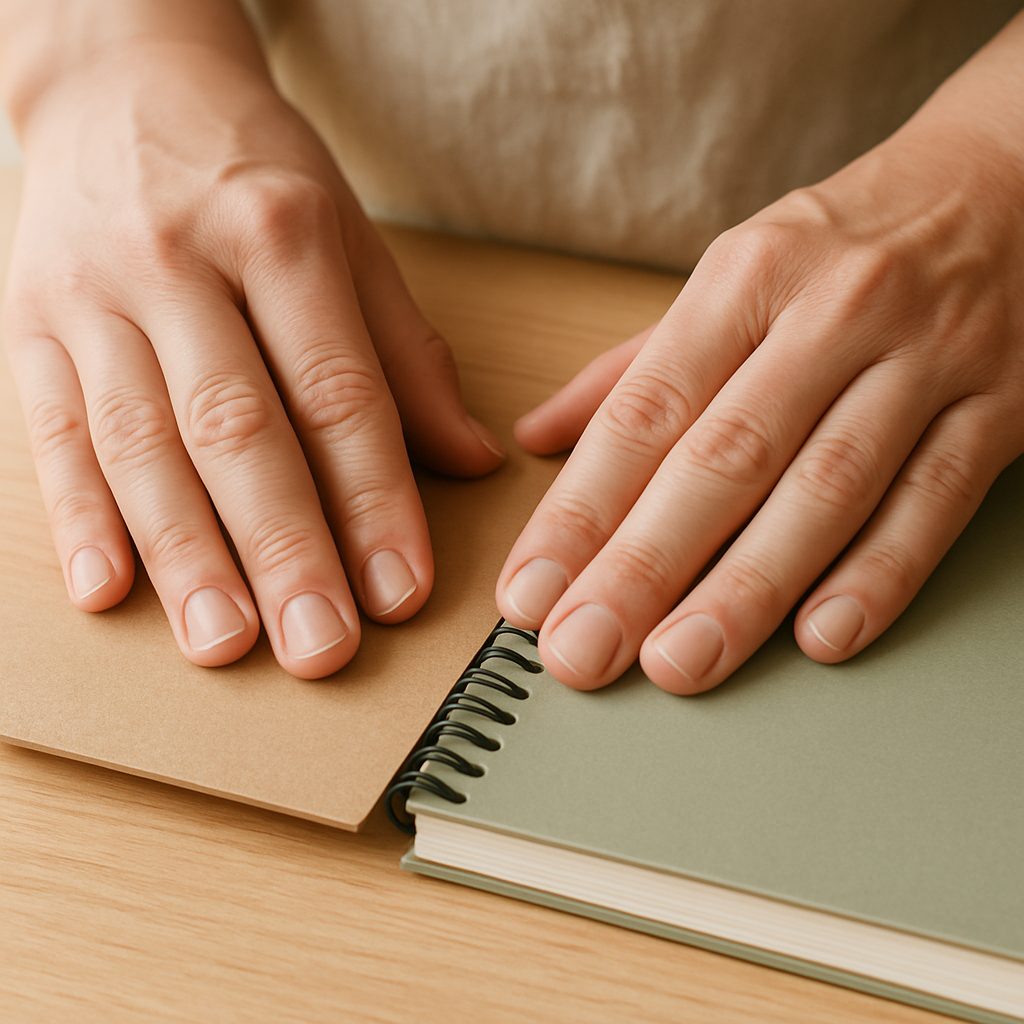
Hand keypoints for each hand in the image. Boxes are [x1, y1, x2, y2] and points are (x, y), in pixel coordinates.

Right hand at [4, 37, 502, 677]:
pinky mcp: (28, 326)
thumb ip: (407, 354)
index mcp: (279, 234)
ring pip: (142, 445)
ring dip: (185, 557)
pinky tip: (108, 593)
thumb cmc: (251, 168)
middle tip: (320, 646)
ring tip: (225, 644)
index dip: (375, 499)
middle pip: (238, 428)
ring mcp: (92, 297)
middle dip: (283, 549)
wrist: (115, 77)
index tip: (402, 588)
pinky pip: (54, 432)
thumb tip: (472, 461)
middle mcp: (180, 263)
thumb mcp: (348, 235)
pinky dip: (79, 519)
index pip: (339, 392)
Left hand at [497, 28, 1023, 692]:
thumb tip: (540, 437)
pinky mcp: (998, 405)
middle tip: (582, 649)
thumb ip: (634, 368)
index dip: (578, 512)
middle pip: (722, 460)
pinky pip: (934, 499)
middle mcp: (830, 313)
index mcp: (744, 278)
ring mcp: (922, 359)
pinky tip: (822, 638)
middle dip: (642, 567)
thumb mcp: (732, 278)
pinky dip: (879, 573)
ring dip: (746, 588)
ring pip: (825, 490)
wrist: (1007, 179)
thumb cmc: (843, 246)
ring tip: (679, 663)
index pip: (642, 413)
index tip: (529, 591)